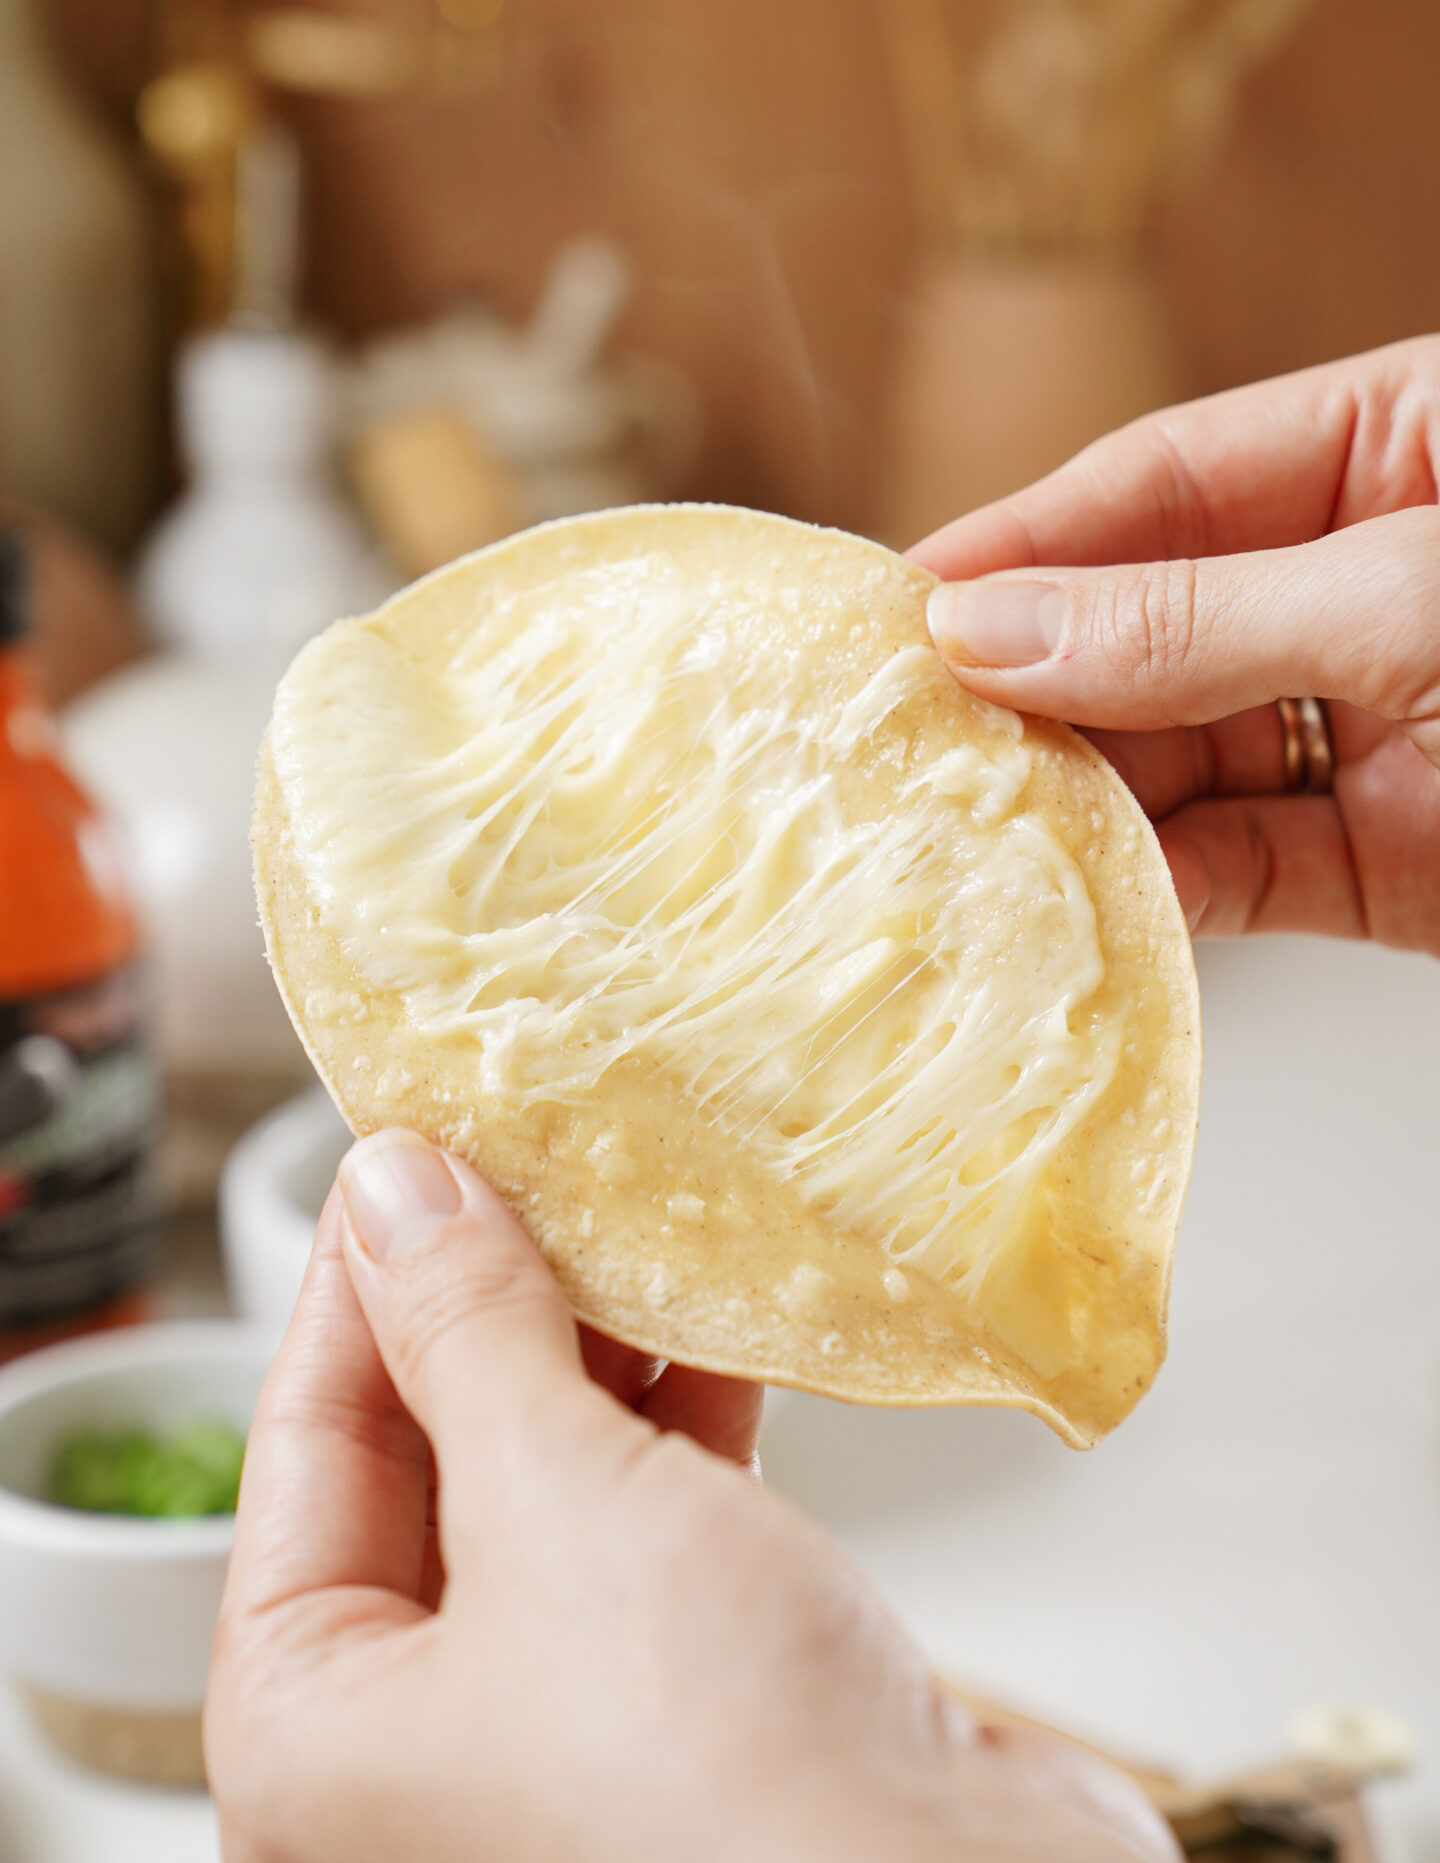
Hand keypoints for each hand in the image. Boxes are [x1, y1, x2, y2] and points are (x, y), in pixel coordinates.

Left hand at [205, 1128, 1176, 1862]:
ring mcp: (562, 1719)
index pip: (305, 1441)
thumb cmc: (716, 1783)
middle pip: (425, 1456)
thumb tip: (393, 1193)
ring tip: (621, 1212)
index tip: (410, 1150)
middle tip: (522, 1157)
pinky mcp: (690, 1697)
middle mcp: (422, 1736)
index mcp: (315, 1725)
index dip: (360, 1277)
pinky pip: (650, 1519)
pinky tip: (713, 1324)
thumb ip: (467, 1335)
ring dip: (592, 1349)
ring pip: (548, 1480)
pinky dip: (681, 1420)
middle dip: (481, 1303)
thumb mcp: (555, 1503)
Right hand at [912, 336, 1439, 955]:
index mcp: (1401, 451)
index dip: (1028, 542)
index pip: (1166, 480)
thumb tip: (995, 628)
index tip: (905, 602)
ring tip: (973, 824)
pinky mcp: (1391, 858)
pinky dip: (1160, 888)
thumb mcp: (1414, 598)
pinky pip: (1242, 867)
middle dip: (1036, 686)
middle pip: (1150, 628)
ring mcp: (1377, 726)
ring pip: (1181, 760)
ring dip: (1082, 799)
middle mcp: (1366, 588)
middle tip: (913, 733)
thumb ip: (1200, 619)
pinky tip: (1083, 893)